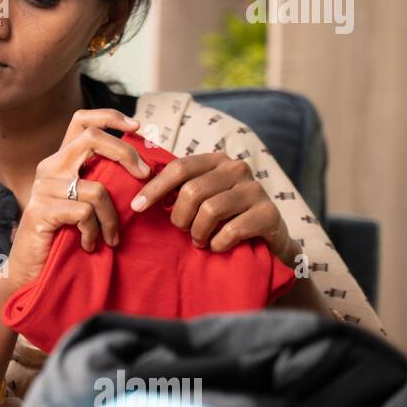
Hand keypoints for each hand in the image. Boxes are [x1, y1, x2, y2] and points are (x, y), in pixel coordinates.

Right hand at [3, 109, 151, 287]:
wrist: (29, 270)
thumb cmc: (63, 238)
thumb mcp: (85, 204)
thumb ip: (102, 182)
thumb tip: (142, 170)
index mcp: (61, 162)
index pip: (81, 121)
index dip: (109, 117)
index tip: (135, 127)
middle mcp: (49, 167)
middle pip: (93, 139)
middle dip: (127, 154)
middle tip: (145, 177)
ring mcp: (43, 188)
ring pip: (97, 188)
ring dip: (113, 218)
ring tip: (111, 238)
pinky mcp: (41, 210)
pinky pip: (85, 213)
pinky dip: (95, 232)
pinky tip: (90, 245)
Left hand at [129, 151, 296, 264]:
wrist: (269, 238)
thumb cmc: (226, 216)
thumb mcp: (203, 197)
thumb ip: (179, 190)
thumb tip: (140, 197)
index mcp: (216, 160)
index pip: (179, 168)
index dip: (155, 187)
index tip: (136, 207)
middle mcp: (237, 169)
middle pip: (192, 191)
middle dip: (180, 217)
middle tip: (184, 231)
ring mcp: (256, 190)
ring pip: (210, 210)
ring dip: (198, 232)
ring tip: (199, 241)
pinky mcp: (269, 214)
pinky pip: (231, 231)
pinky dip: (218, 244)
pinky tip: (217, 246)